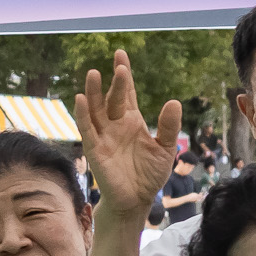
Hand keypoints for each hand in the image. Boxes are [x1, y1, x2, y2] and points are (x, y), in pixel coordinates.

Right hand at [73, 51, 182, 218]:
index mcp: (131, 121)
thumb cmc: (149, 174)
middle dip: (116, 82)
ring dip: (93, 92)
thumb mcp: (165, 148)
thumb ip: (169, 127)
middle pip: (113, 98)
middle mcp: (115, 124)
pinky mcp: (95, 149)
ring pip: (96, 109)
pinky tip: (81, 99)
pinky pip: (87, 129)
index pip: (127, 93)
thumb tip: (174, 102)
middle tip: (120, 65)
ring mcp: (103, 135)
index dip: (124, 75)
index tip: (121, 54)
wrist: (137, 200)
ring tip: (93, 73)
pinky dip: (83, 114)